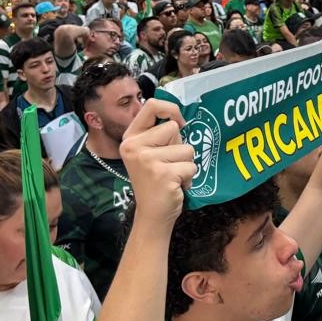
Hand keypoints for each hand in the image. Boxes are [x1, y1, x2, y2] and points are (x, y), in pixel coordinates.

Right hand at [120, 98, 194, 228]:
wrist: (152, 214)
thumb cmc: (155, 181)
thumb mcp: (148, 152)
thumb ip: (158, 134)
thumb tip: (179, 117)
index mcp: (130, 138)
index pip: (151, 105)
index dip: (171, 109)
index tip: (180, 123)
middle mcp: (134, 146)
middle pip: (174, 128)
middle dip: (179, 146)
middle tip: (168, 164)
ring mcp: (147, 160)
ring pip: (186, 148)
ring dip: (185, 164)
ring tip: (172, 176)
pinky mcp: (163, 174)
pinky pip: (191, 166)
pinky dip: (189, 177)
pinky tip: (175, 186)